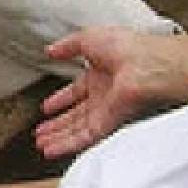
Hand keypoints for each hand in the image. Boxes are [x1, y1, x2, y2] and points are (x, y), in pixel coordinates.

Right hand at [35, 27, 186, 158]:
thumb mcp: (88, 38)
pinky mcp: (108, 123)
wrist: (145, 64)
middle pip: (76, 115)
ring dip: (58, 138)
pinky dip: (67, 145)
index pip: (76, 91)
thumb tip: (51, 49)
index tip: (48, 107)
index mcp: (100, 75)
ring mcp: (106, 111)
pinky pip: (85, 138)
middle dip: (57, 124)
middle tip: (42, 132)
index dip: (61, 99)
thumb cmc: (126, 47)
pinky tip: (53, 150)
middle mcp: (104, 95)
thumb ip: (67, 45)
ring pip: (78, 129)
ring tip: (42, 146)